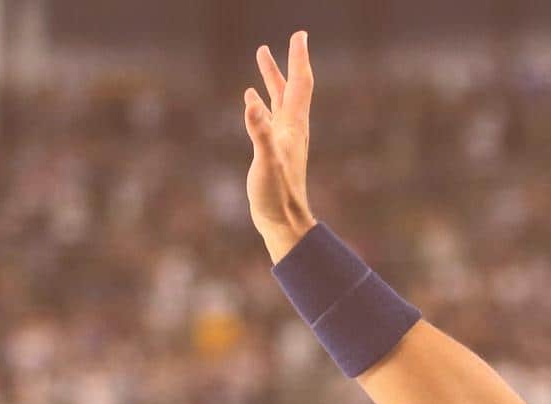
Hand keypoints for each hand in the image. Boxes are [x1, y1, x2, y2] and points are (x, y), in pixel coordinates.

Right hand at [243, 32, 317, 261]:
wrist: (283, 223)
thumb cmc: (276, 195)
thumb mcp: (265, 162)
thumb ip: (259, 133)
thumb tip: (251, 102)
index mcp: (292, 127)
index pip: (299, 84)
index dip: (298, 59)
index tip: (299, 34)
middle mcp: (291, 129)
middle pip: (291, 87)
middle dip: (288, 61)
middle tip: (290, 38)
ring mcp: (283, 138)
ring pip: (279, 99)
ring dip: (271, 77)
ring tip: (261, 55)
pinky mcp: (274, 149)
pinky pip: (268, 117)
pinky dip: (260, 102)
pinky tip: (251, 99)